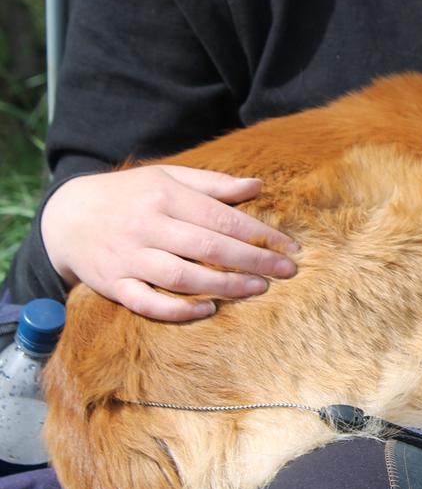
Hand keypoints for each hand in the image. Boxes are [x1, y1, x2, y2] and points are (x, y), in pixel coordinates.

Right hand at [41, 165, 298, 321]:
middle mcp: (147, 226)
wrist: (66, 216)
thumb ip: (213, 184)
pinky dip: (178, 310)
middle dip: (252, 260)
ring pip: (181, 276)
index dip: (259, 233)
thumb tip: (257, 185)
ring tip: (258, 289)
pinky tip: (209, 310)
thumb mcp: (167, 178)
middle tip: (286, 271)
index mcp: (164, 196)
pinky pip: (146, 303)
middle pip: (207, 246)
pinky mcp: (113, 285)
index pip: (221, 217)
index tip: (289, 247)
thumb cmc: (129, 195)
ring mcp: (128, 258)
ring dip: (223, 285)